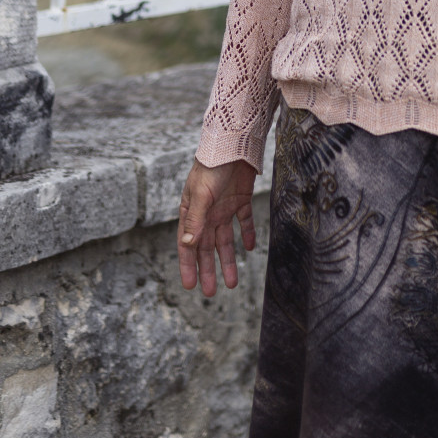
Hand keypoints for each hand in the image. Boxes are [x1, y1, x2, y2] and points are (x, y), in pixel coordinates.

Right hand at [178, 156, 257, 295]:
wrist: (233, 144)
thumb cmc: (211, 168)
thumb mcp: (202, 196)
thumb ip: (196, 221)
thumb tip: (187, 245)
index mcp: (192, 212)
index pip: (188, 244)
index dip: (188, 266)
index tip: (190, 286)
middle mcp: (207, 213)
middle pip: (207, 247)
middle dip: (208, 269)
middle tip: (211, 293)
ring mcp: (224, 207)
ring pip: (225, 240)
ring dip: (228, 260)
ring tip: (232, 282)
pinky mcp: (241, 199)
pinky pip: (244, 221)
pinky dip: (247, 234)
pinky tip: (250, 248)